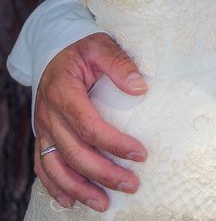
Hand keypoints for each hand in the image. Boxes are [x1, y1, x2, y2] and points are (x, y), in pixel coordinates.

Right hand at [34, 32, 147, 211]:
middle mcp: (49, 114)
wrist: (54, 50)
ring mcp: (42, 128)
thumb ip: (119, 63)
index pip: (89, 125)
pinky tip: (72, 201)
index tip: (140, 154)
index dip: (114, 143)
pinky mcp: (42, 136)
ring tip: (103, 203)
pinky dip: (55, 187)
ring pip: (56, 167)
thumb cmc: (82, 49)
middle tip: (131, 184)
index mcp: (63, 92)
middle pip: (75, 153)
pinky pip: (43, 167)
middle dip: (103, 173)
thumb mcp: (101, 46)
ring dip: (79, 189)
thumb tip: (141, 87)